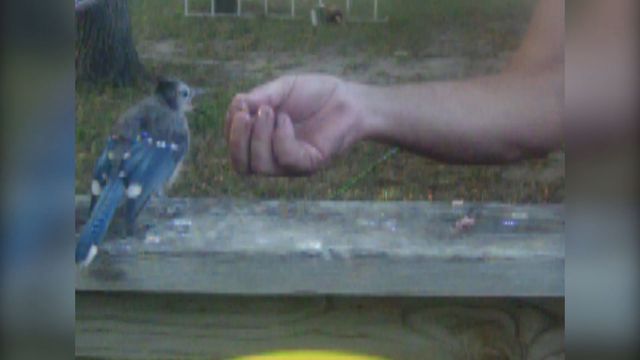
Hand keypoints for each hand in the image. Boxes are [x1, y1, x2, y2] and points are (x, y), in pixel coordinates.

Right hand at [225, 74, 364, 175]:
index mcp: (263, 144)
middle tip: (244, 113)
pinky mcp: (310, 163)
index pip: (236, 151)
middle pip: (241, 166)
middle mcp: (274, 159)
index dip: (230, 130)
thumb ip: (259, 98)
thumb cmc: (314, 95)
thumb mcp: (281, 90)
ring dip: (258, 136)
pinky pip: (285, 158)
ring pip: (260, 166)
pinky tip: (285, 118)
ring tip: (268, 110)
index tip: (240, 104)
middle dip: (236, 139)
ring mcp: (291, 164)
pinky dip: (280, 136)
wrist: (349, 98)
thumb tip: (237, 105)